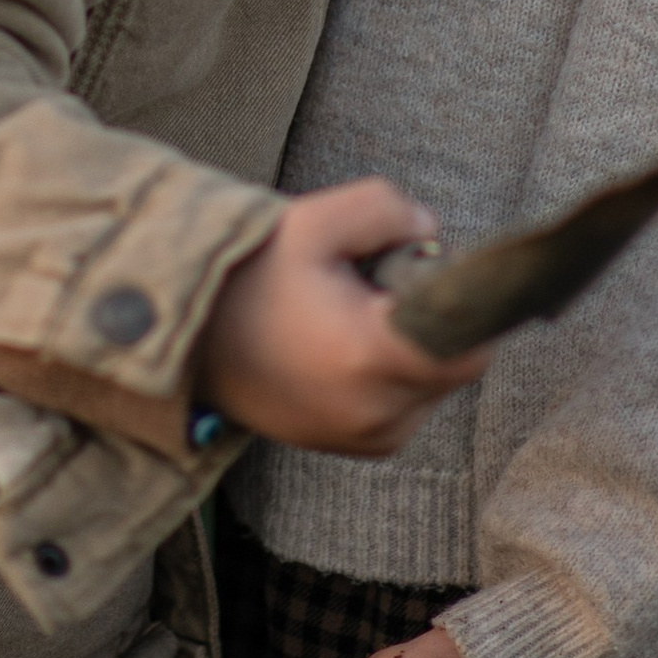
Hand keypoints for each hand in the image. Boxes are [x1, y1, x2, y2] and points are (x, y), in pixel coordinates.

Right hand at [194, 182, 488, 458]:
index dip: (463, 301)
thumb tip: (431, 232)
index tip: (424, 272)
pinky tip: (341, 347)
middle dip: (429, 317)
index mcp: (371, 356)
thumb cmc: (248, 278)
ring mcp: (368, 438)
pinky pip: (406, 406)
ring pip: (432, 384)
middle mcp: (377, 412)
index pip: (471, 343)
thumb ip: (384, 209)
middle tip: (369, 286)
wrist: (185, 341)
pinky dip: (390, 374)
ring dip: (411, 348)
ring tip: (347, 317)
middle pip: (454, 360)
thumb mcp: (312, 221)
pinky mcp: (357, 448)